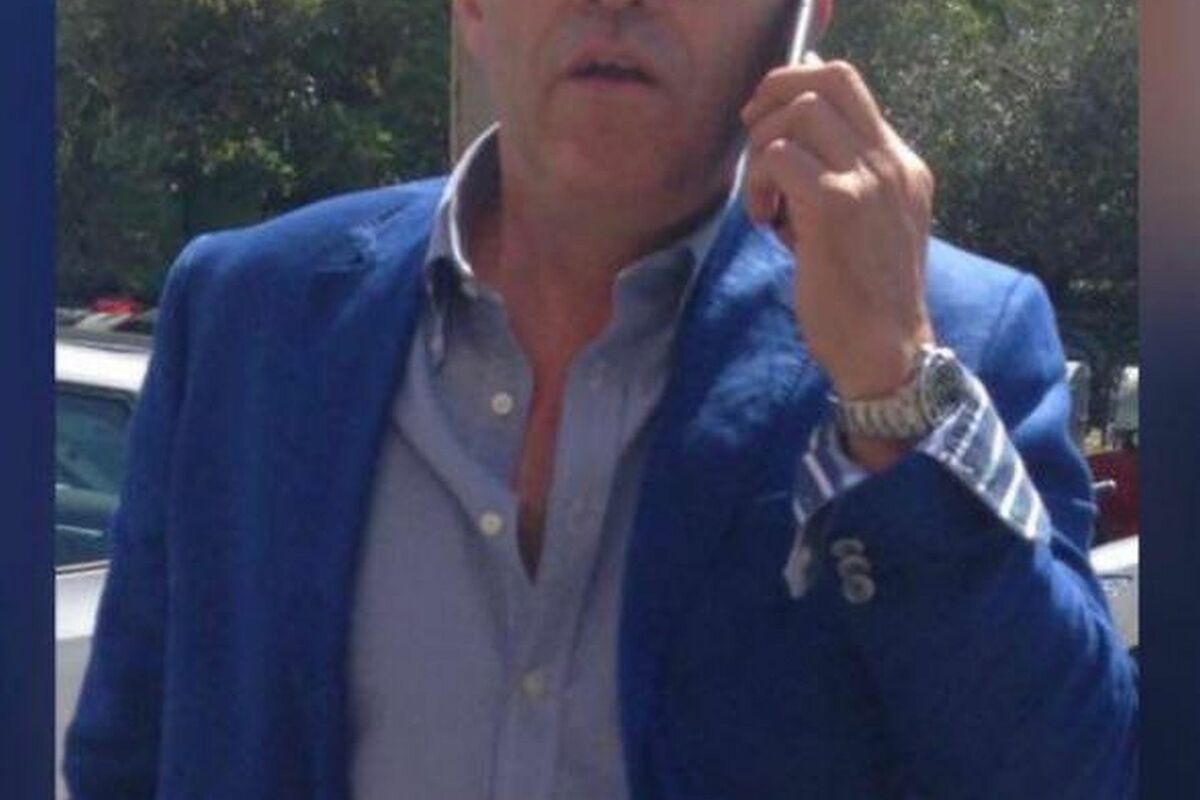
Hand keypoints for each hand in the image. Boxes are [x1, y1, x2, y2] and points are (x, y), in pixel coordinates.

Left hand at [741, 58, 935, 403]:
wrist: (886, 351)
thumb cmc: (863, 298)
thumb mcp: (860, 226)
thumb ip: (835, 179)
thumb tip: (788, 139)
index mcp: (901, 164)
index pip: (848, 84)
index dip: (794, 86)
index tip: (765, 122)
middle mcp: (891, 162)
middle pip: (827, 79)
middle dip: (772, 97)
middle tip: (753, 143)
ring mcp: (867, 180)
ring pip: (799, 113)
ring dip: (763, 149)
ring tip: (764, 200)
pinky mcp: (836, 205)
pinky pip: (779, 158)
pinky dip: (759, 183)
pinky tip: (765, 220)